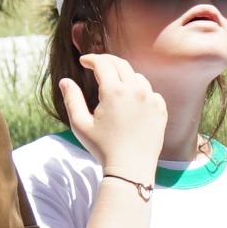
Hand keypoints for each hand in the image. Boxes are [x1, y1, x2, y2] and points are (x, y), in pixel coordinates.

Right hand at [64, 54, 166, 182]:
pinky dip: (140, 90)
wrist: (131, 168)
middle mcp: (135, 91)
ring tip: (113, 82)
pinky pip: (151, 92)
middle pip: (121, 64)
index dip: (91, 59)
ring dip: (124, 75)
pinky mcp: (161, 110)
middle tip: (96, 64)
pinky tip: (131, 98)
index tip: (83, 61)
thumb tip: (65, 81)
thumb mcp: (80, 124)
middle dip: (107, 61)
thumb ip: (72, 99)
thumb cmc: (103, 148)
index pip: (103, 64)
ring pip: (137, 77)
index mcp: (114, 92)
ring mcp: (151, 100)